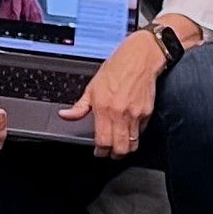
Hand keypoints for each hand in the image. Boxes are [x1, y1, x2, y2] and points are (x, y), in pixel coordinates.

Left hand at [57, 27, 164, 158]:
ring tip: (119, 147)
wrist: (139, 59)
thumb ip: (79, 107)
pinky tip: (129, 131)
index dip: (100, 151)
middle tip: (109, 153)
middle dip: (113, 155)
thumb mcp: (92, 87)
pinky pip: (141, 132)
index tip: (98, 152)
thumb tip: (65, 116)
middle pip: (119, 148)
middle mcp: (120, 114)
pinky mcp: (147, 113)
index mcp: (104, 108)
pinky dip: (135, 136)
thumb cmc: (116, 69)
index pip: (102, 141)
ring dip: (125, 149)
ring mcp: (136, 115)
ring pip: (132, 144)